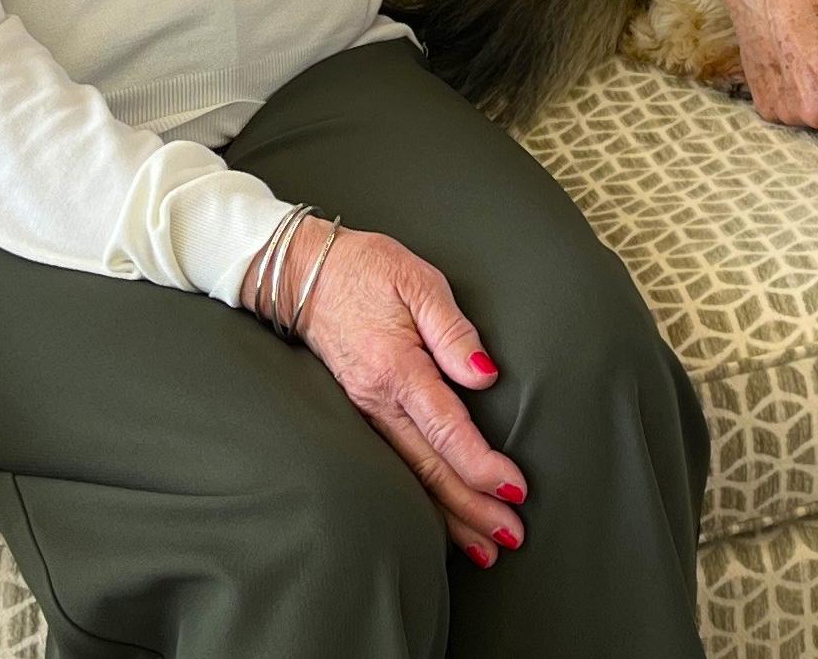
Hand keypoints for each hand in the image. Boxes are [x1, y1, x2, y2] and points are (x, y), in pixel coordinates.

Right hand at [286, 223, 525, 565]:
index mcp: (397, 367)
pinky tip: (442, 521)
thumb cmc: (368, 270)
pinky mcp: (362, 415)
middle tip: (511, 537)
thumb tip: (485, 377)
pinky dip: (420, 500)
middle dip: (472, 508)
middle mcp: (378, 401)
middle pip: (429, 468)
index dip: (480, 465)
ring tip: (486, 548)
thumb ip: (453, 330)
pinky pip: (395, 466)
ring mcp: (366, 413)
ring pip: (410, 477)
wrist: (304, 273)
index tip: (514, 489)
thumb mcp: (418, 280)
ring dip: (449, 516)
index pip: (446, 429)